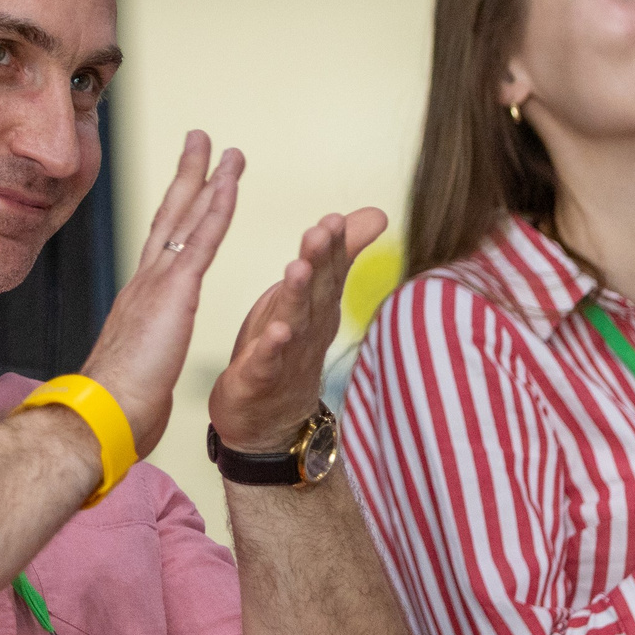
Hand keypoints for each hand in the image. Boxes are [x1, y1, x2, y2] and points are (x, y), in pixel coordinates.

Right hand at [77, 131, 240, 451]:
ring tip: (227, 148)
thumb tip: (141, 381)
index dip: (175, 213)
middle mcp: (144, 282)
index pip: (160, 246)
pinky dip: (217, 205)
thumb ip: (141, 365)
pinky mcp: (173, 292)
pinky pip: (201, 239)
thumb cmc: (115, 410)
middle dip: (187, 176)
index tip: (186, 187)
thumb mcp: (134, 376)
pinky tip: (229, 180)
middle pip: (169, 216)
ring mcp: (157, 283)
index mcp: (139, 302)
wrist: (100, 416)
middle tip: (200, 140)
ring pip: (187, 217)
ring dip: (208, 178)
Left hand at [209, 207, 386, 452]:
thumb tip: (376, 214)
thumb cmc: (289, 347)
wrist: (269, 420)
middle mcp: (308, 329)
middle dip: (320, 259)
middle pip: (317, 292)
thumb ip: (340, 254)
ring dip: (297, 296)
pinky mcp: (258, 380)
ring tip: (298, 269)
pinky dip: (271, 348)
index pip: (330, 269)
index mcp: (318, 306)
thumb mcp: (312, 295)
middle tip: (321, 230)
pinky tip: (274, 332)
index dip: (333, 244)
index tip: (335, 217)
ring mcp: (286, 357)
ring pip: (294, 322)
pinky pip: (266, 363)